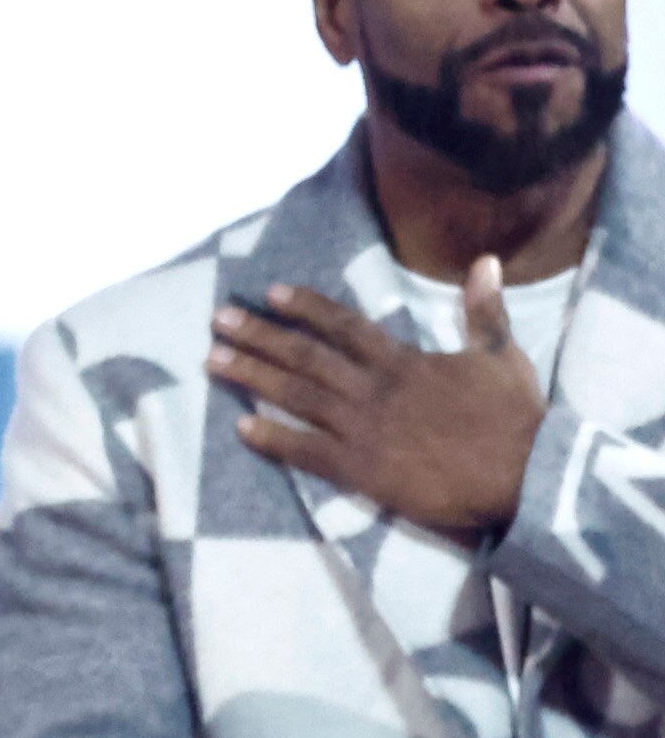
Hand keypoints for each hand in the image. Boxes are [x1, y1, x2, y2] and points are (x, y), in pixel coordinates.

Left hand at [212, 267, 544, 535]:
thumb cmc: (515, 418)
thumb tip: (487, 261)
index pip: (345, 326)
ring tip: (213, 361)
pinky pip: (305, 451)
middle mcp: (375, 389)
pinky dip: (272, 438)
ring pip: (296, 397)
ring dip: (252, 376)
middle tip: (218, 320)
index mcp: (404, 362)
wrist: (523, 475)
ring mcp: (364, 429)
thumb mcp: (502, 355)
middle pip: (305, 356)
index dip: (307, 308)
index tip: (271, 293)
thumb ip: (484, 310)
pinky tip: (239, 427)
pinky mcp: (361, 470)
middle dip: (259, 336)